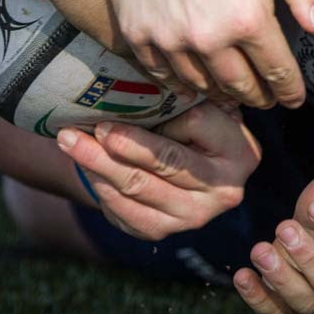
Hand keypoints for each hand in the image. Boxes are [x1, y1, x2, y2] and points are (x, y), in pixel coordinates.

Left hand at [56, 102, 260, 239]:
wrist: (186, 168)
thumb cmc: (193, 126)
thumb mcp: (202, 106)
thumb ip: (185, 98)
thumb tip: (137, 82)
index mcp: (242, 152)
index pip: (198, 123)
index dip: (168, 111)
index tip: (145, 96)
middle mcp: (225, 190)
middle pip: (167, 162)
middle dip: (125, 142)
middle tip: (94, 124)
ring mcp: (194, 216)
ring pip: (139, 186)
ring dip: (98, 162)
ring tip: (70, 140)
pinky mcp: (162, 231)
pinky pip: (125, 210)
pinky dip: (101, 185)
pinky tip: (85, 166)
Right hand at [104, 0, 313, 109]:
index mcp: (247, 18)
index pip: (278, 72)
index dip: (290, 91)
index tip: (294, 99)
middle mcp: (208, 38)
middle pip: (241, 87)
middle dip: (260, 97)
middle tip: (267, 98)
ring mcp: (168, 38)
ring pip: (202, 86)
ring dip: (223, 93)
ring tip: (234, 90)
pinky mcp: (137, 33)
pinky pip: (163, 75)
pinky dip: (182, 84)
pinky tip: (194, 81)